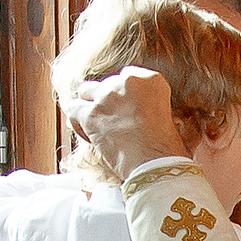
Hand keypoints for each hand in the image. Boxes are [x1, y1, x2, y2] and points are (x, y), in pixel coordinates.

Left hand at [61, 66, 178, 177]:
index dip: (125, 94)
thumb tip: (136, 111)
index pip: (128, 76)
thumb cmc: (166, 148)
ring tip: (97, 123)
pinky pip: (72, 109)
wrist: (155, 165)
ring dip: (90, 104)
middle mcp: (127, 82)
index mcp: (151, 80)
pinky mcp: (89, 114)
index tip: (127, 107)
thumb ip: (149, 105)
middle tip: (114, 121)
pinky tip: (87, 134)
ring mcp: (106, 97)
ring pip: (86, 91)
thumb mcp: (167, 116)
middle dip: (108, 101)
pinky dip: (76, 121)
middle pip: (107, 84)